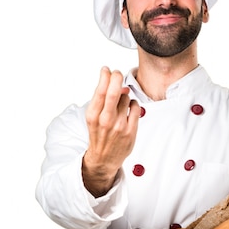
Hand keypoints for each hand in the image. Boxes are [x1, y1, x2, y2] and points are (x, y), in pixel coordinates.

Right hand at [82, 66, 140, 196]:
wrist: (104, 158)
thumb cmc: (99, 135)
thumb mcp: (93, 117)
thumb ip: (103, 101)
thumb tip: (118, 85)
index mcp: (93, 116)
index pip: (100, 90)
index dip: (104, 76)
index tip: (106, 70)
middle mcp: (106, 120)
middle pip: (114, 91)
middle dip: (117, 77)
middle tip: (117, 74)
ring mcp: (119, 126)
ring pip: (126, 98)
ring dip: (125, 95)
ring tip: (120, 104)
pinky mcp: (131, 131)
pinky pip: (136, 107)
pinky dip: (133, 104)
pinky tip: (129, 110)